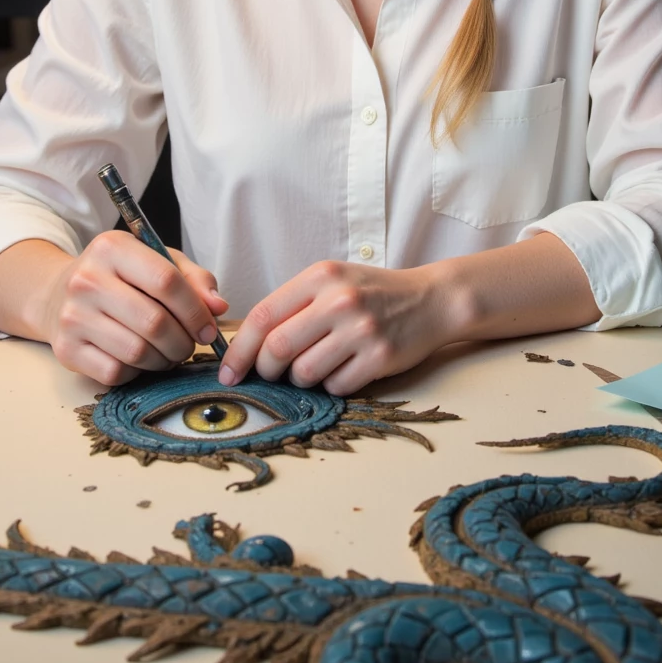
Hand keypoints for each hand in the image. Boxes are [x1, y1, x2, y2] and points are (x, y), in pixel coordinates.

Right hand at [40, 231, 228, 385]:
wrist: (58, 295)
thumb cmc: (119, 277)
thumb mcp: (157, 261)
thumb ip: (193, 279)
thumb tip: (217, 308)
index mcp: (112, 248)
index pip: (166, 281)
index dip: (195, 311)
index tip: (208, 328)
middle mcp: (87, 279)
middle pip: (154, 322)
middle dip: (183, 341)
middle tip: (189, 344)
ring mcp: (72, 316)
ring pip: (137, 352)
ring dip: (163, 359)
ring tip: (167, 352)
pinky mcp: (66, 350)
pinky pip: (116, 372)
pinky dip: (136, 372)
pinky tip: (138, 359)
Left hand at [218, 259, 454, 395]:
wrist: (432, 299)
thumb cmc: (373, 292)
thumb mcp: (333, 280)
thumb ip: (294, 304)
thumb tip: (247, 344)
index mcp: (320, 276)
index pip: (263, 317)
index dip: (238, 349)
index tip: (229, 372)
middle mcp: (339, 300)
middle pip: (277, 349)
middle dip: (265, 369)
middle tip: (270, 374)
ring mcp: (361, 329)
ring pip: (304, 373)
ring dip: (300, 379)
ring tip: (315, 365)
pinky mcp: (380, 356)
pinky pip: (336, 386)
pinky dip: (332, 385)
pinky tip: (344, 369)